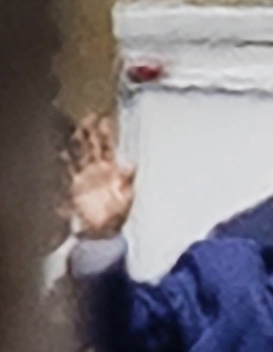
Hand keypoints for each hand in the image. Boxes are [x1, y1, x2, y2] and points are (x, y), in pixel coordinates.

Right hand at [67, 114, 135, 239]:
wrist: (102, 234)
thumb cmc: (117, 217)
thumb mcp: (127, 198)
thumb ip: (128, 180)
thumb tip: (132, 163)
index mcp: (112, 171)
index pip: (107, 148)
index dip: (104, 134)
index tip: (103, 119)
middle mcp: (96, 171)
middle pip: (90, 147)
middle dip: (88, 132)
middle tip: (87, 117)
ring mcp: (83, 178)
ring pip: (78, 156)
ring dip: (76, 144)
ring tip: (75, 130)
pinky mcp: (73, 188)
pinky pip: (68, 173)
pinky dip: (65, 164)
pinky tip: (61, 153)